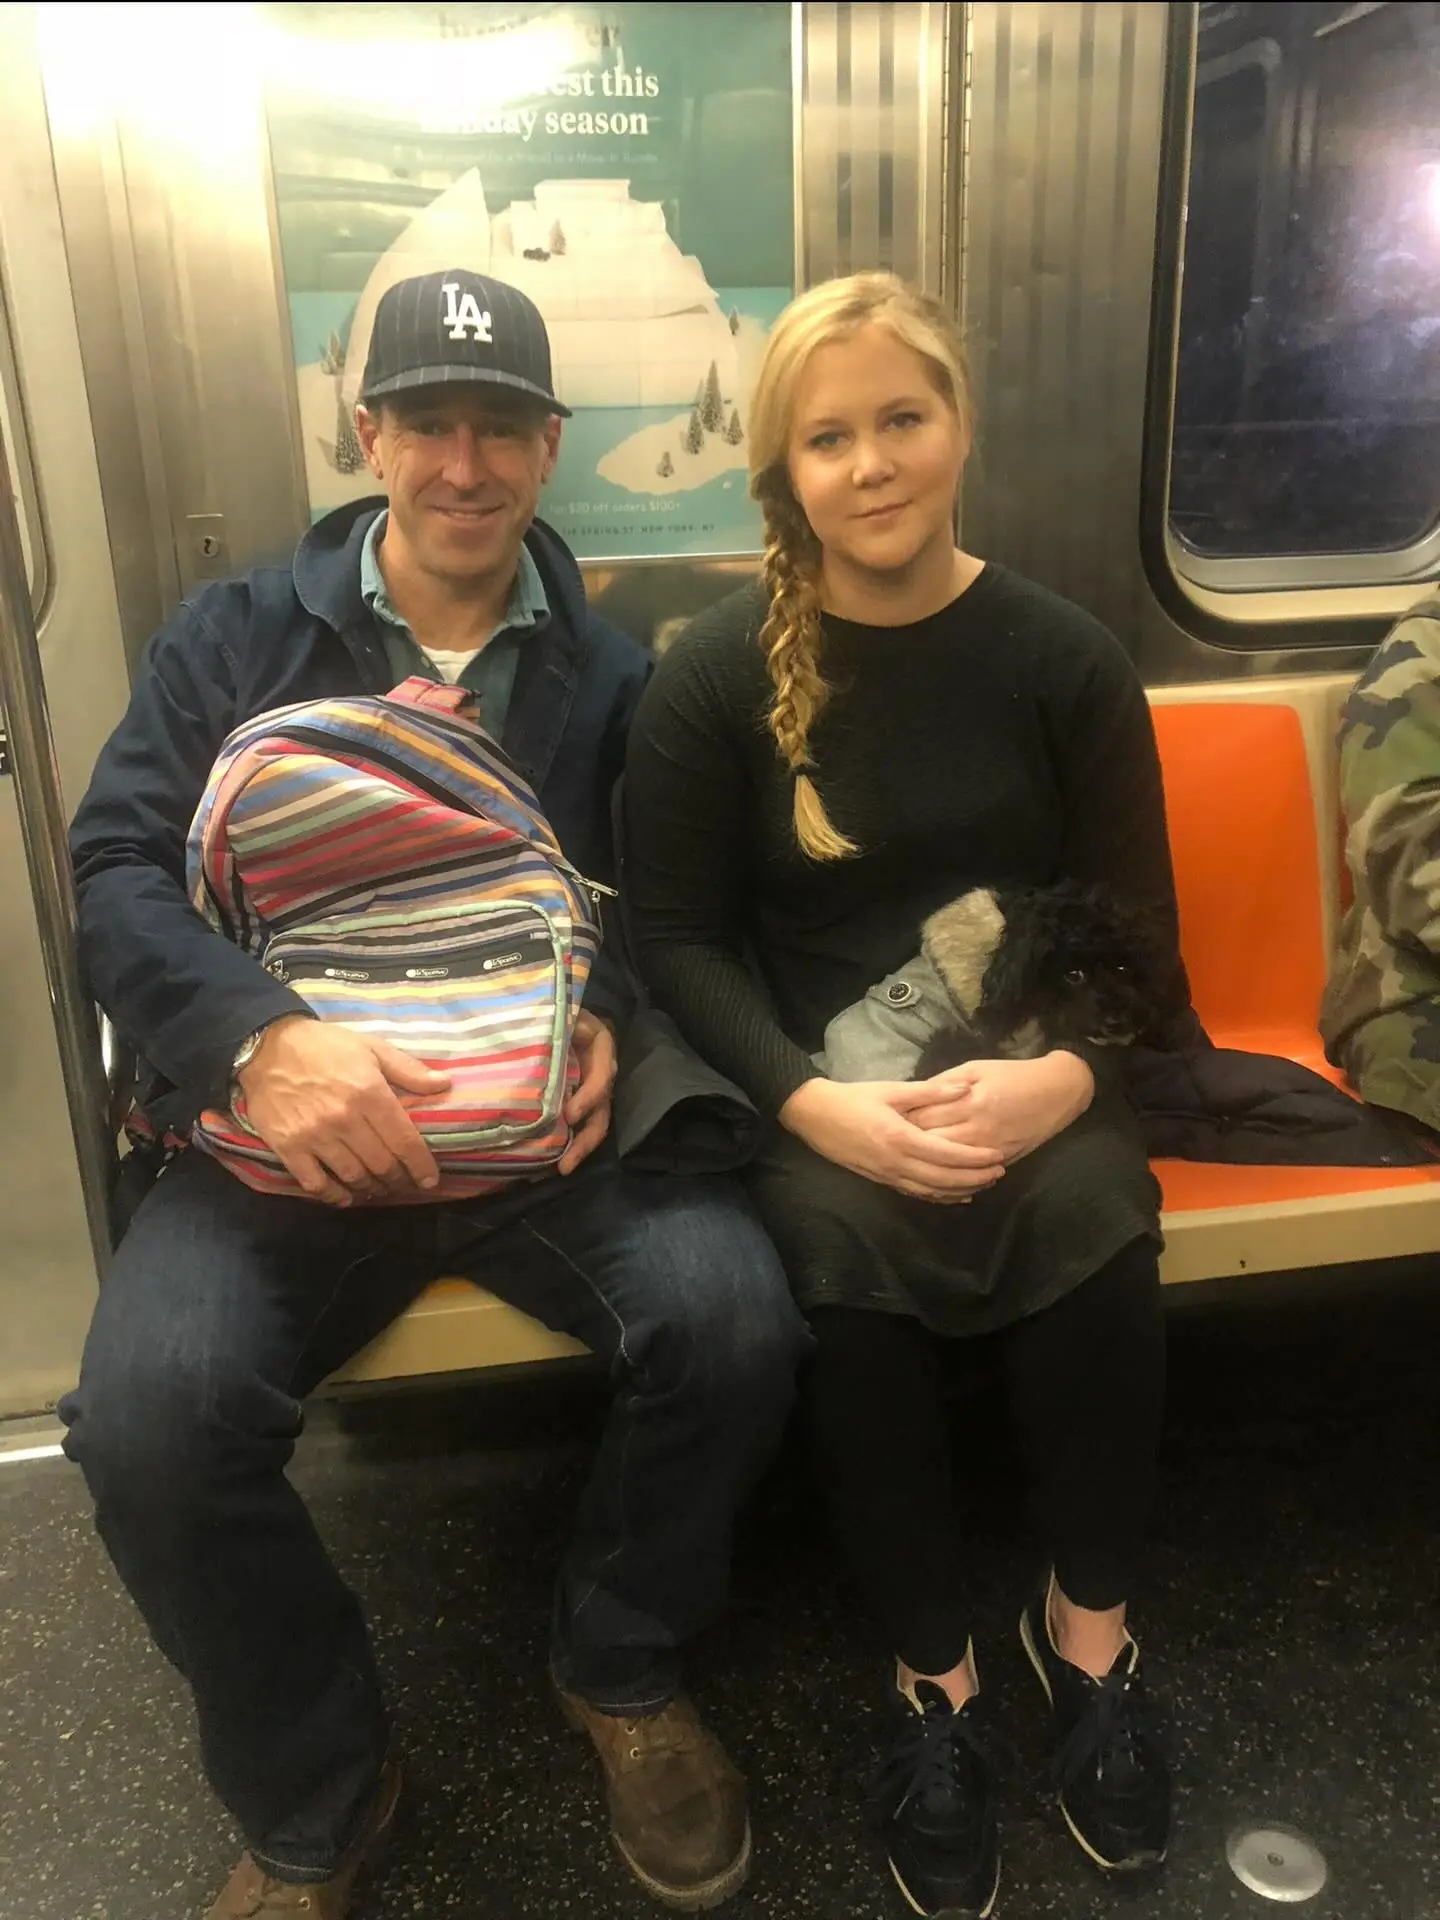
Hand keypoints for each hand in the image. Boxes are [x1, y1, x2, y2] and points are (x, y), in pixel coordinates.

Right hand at [224, 1015, 451, 1205]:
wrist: (266, 1046)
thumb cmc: (324, 1046)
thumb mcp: (371, 1047)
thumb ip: (408, 1070)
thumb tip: (443, 1084)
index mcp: (369, 1094)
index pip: (404, 1141)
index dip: (421, 1165)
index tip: (429, 1180)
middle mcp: (345, 1119)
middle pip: (381, 1164)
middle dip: (398, 1179)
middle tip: (403, 1182)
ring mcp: (315, 1136)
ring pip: (353, 1176)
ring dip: (371, 1187)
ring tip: (378, 1187)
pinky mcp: (289, 1148)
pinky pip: (315, 1184)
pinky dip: (334, 1196)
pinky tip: (345, 1197)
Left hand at [558, 1010, 616, 1175]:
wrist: (547, 1010)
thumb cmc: (552, 1008)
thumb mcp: (560, 1011)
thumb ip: (558, 1026)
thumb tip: (540, 1049)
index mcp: (600, 1046)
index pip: (603, 1074)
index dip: (589, 1096)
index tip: (569, 1116)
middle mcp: (600, 1072)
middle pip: (601, 1110)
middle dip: (585, 1140)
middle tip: (565, 1165)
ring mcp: (589, 1089)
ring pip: (591, 1123)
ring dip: (577, 1149)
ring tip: (558, 1170)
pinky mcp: (575, 1099)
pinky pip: (575, 1124)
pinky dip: (564, 1143)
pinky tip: (547, 1162)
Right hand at [778, 1077, 1005, 1202]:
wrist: (814, 1115)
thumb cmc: (853, 1098)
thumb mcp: (891, 1090)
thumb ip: (930, 1092)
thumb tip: (965, 1088)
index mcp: (901, 1138)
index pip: (948, 1154)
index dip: (975, 1159)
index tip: (998, 1156)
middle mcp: (896, 1162)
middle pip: (944, 1179)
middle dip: (975, 1178)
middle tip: (1000, 1172)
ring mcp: (888, 1175)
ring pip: (932, 1191)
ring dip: (961, 1190)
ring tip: (985, 1184)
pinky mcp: (882, 1180)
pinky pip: (916, 1194)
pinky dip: (939, 1197)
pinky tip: (956, 1196)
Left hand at [904, 1052, 1094, 1163]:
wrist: (1056, 1092)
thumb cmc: (1013, 1075)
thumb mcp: (976, 1068)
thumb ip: (943, 1083)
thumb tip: (913, 1096)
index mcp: (969, 1101)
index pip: (924, 1117)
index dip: (901, 1122)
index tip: (884, 1123)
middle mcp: (977, 1128)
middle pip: (931, 1144)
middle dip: (909, 1145)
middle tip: (889, 1145)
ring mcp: (989, 1149)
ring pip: (948, 1165)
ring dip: (926, 1165)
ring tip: (907, 1162)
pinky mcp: (1000, 1162)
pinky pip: (968, 1175)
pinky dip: (949, 1178)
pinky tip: (932, 1178)